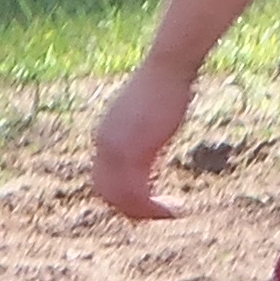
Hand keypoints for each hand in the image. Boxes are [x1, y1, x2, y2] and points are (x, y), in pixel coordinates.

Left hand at [92, 63, 194, 222]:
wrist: (167, 67)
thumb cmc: (164, 84)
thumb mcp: (144, 114)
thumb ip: (140, 132)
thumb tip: (149, 138)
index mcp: (104, 136)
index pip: (103, 179)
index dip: (122, 196)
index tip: (149, 200)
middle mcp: (104, 145)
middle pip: (107, 193)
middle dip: (132, 209)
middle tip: (160, 213)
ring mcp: (118, 150)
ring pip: (123, 199)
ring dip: (147, 213)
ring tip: (172, 213)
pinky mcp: (135, 153)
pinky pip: (139, 195)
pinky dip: (155, 209)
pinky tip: (176, 209)